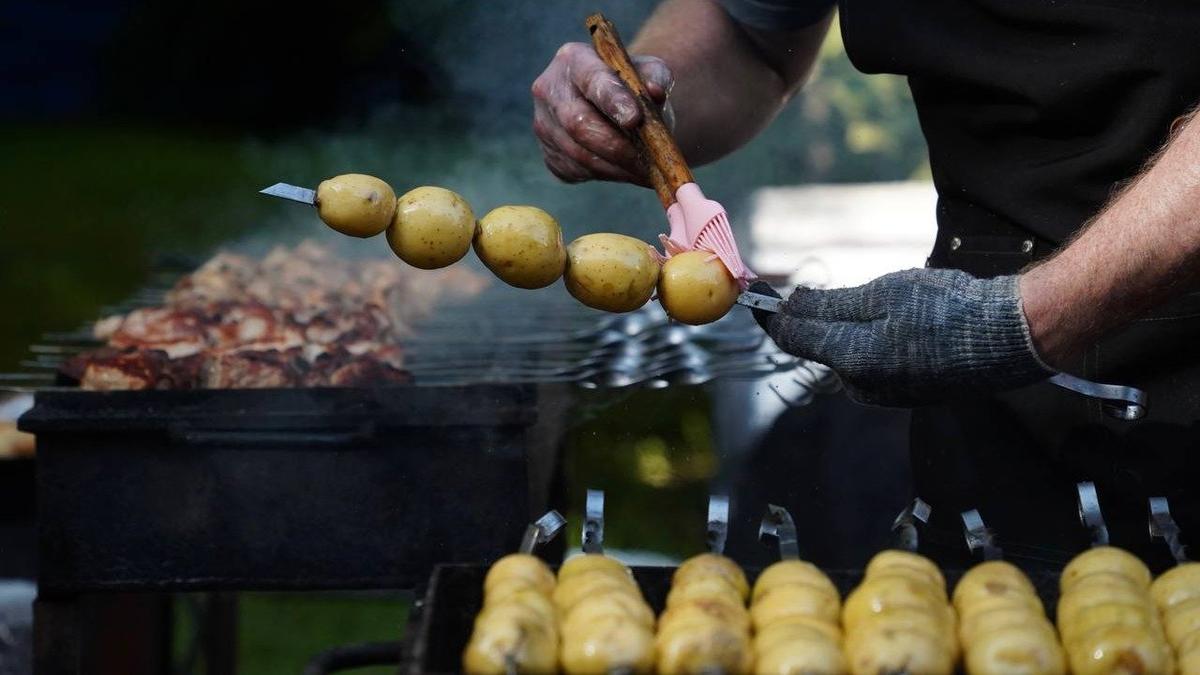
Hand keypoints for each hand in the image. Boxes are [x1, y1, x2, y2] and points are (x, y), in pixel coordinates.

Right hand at [531, 42, 672, 184]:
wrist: (613, 108)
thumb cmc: (632, 87)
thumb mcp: (649, 74)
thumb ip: (656, 76)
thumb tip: (655, 90)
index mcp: (573, 59)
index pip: (591, 80)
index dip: (612, 101)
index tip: (634, 119)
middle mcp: (549, 89)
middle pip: (578, 124)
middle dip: (616, 146)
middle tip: (647, 161)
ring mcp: (544, 124)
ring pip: (578, 154)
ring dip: (615, 167)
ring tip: (645, 171)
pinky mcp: (549, 154)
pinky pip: (577, 171)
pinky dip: (607, 175)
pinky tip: (627, 172)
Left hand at [750, 269, 1053, 406]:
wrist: (1015, 336)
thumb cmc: (951, 308)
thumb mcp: (884, 294)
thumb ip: (829, 305)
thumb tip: (788, 306)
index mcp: (851, 361)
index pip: (790, 336)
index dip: (769, 311)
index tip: (754, 289)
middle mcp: (863, 386)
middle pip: (818, 346)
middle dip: (814, 317)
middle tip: (820, 286)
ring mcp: (887, 393)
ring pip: (847, 352)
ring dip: (847, 326)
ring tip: (882, 299)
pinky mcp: (909, 392)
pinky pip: (874, 360)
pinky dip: (873, 337)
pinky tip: (903, 319)